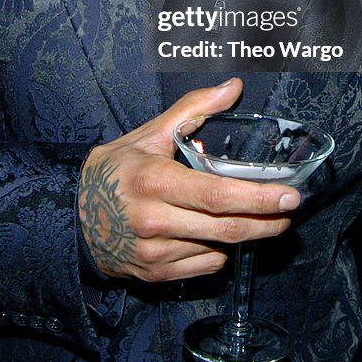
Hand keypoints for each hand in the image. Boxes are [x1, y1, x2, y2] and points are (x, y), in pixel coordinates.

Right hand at [77, 78, 300, 281]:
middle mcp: (154, 221)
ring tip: (259, 217)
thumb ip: (194, 109)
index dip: (257, 198)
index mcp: (154, 181)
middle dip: (266, 221)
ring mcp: (154, 252)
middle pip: (225, 228)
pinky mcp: (155, 273)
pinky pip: (204, 266)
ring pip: (218, 249)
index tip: (288, 195)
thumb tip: (232, 87)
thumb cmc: (116, 169)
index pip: (216, 195)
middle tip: (289, 210)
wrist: (72, 216)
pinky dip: (219, 250)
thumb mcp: (150, 134)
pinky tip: (218, 233)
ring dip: (245, 234)